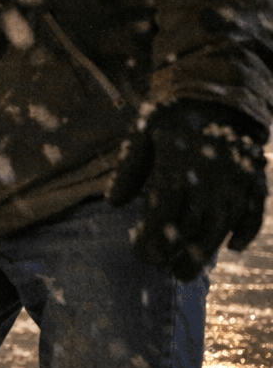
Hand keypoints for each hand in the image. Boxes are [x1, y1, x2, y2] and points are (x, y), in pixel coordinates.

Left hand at [105, 100, 267, 281]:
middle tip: (166, 272)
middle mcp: (208, 181)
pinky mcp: (255, 182)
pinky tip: (234, 247)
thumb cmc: (173, 117)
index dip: (152, 238)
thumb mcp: (143, 133)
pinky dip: (246, 231)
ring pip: (222, 227)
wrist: (219, 95)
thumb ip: (129, 167)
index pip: (164, 213)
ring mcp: (235, 183)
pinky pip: (254, 212)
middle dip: (178, 255)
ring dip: (205, 253)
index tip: (141, 255)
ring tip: (187, 272)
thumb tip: (113, 202)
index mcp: (177, 169)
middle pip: (194, 228)